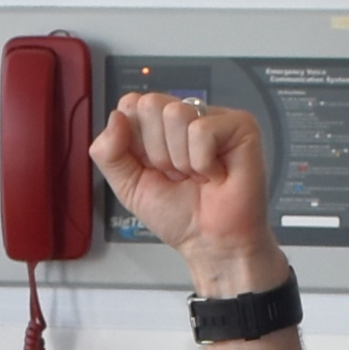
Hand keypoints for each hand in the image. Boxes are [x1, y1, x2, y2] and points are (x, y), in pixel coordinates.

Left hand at [89, 93, 283, 296]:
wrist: (210, 244)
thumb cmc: (179, 215)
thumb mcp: (127, 185)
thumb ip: (108, 152)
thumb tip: (115, 116)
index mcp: (158, 124)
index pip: (130, 105)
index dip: (134, 143)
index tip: (153, 169)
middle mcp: (185, 115)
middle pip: (150, 105)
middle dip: (157, 152)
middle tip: (178, 175)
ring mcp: (213, 117)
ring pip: (175, 114)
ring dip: (181, 160)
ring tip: (197, 175)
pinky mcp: (240, 125)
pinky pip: (202, 130)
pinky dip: (203, 162)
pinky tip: (215, 174)